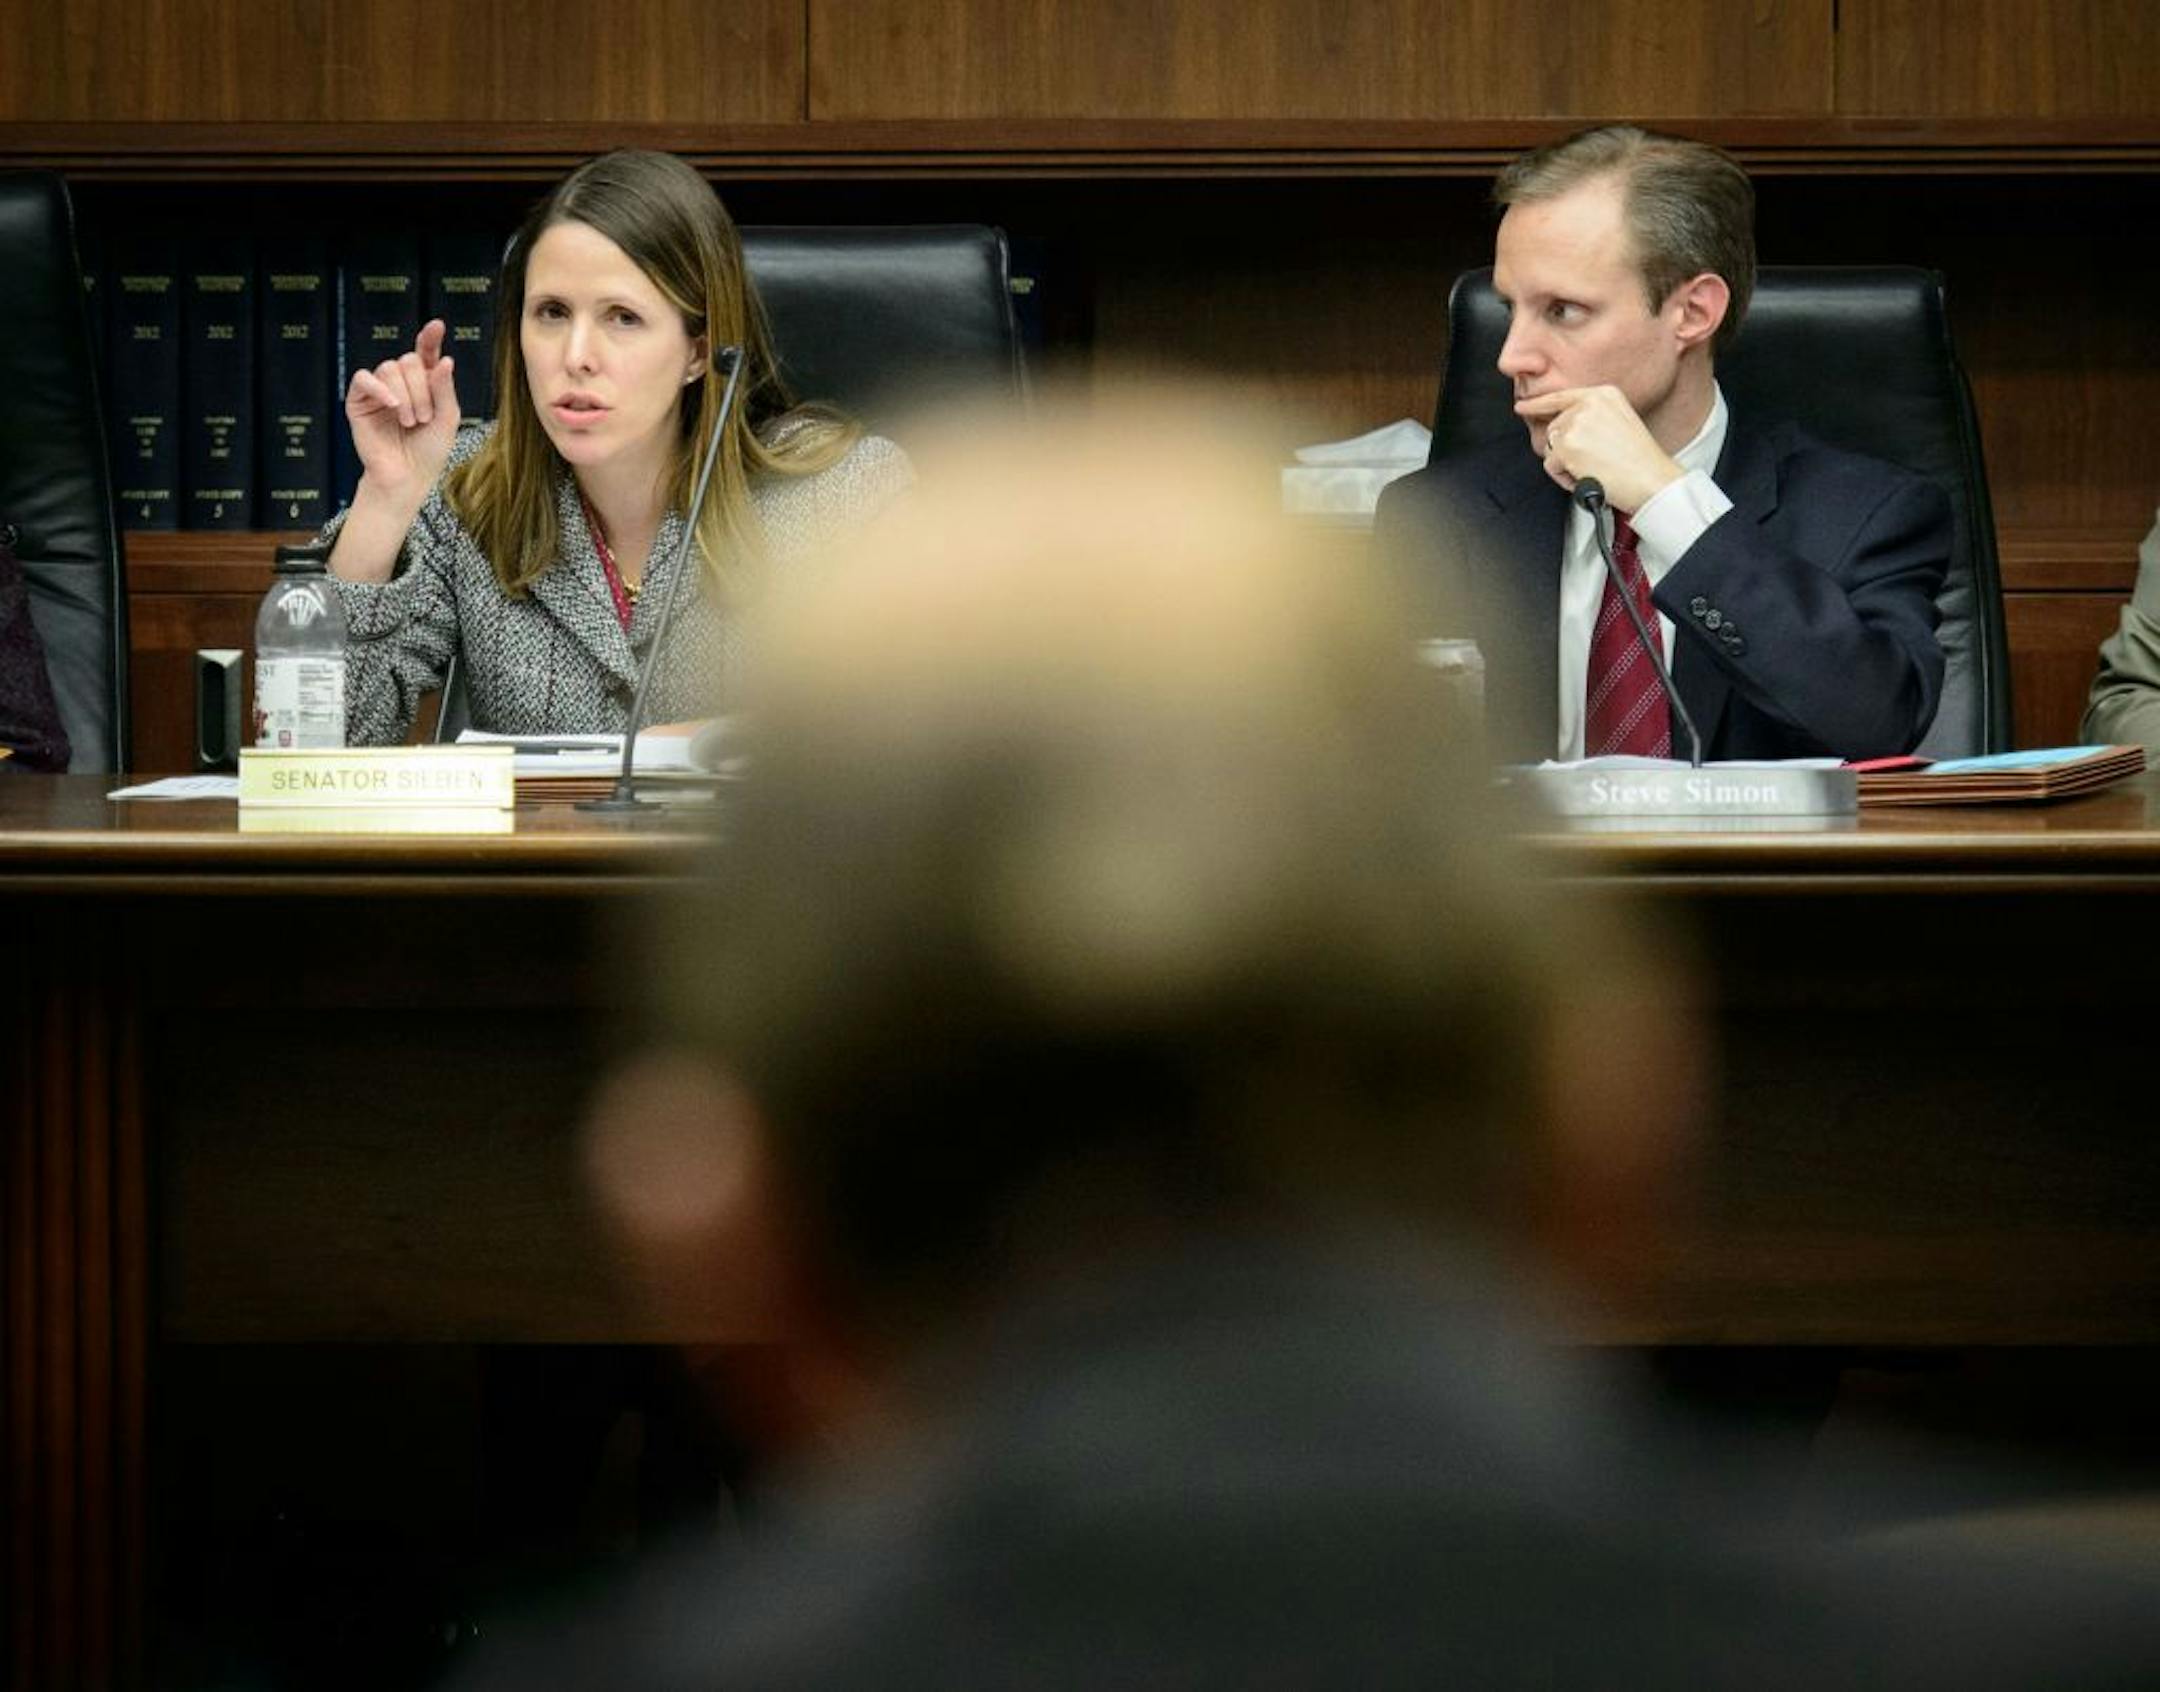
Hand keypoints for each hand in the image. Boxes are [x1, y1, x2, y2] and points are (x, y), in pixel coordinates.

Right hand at [345, 318, 460, 502]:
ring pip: (389, 368)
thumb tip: (444, 359)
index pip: (426, 353)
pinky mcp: (358, 400)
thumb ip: (444, 389)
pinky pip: (364, 379)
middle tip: (423, 418)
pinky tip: (392, 405)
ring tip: (410, 422)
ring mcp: (379, 390)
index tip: (437, 326)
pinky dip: (380, 388)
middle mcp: (401, 383)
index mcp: (424, 384)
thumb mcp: (447, 418)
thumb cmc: (429, 451)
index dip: (430, 338)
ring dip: (406, 396)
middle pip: (408, 360)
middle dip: (421, 390)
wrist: (408, 477)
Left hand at [1515, 386, 1683, 513]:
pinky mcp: (1566, 446)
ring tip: (1594, 469)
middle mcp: (1588, 404)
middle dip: (1566, 451)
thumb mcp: (1619, 423)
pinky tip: (1588, 477)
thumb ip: (1591, 419)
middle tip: (1594, 463)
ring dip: (1566, 465)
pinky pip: (1551, 466)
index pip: (1562, 397)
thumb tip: (1563, 430)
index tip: (1523, 406)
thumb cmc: (1641, 460)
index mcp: (1604, 394)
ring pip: (1551, 448)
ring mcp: (1576, 423)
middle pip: (1554, 429)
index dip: (1539, 404)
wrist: (1652, 479)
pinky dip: (1565, 478)